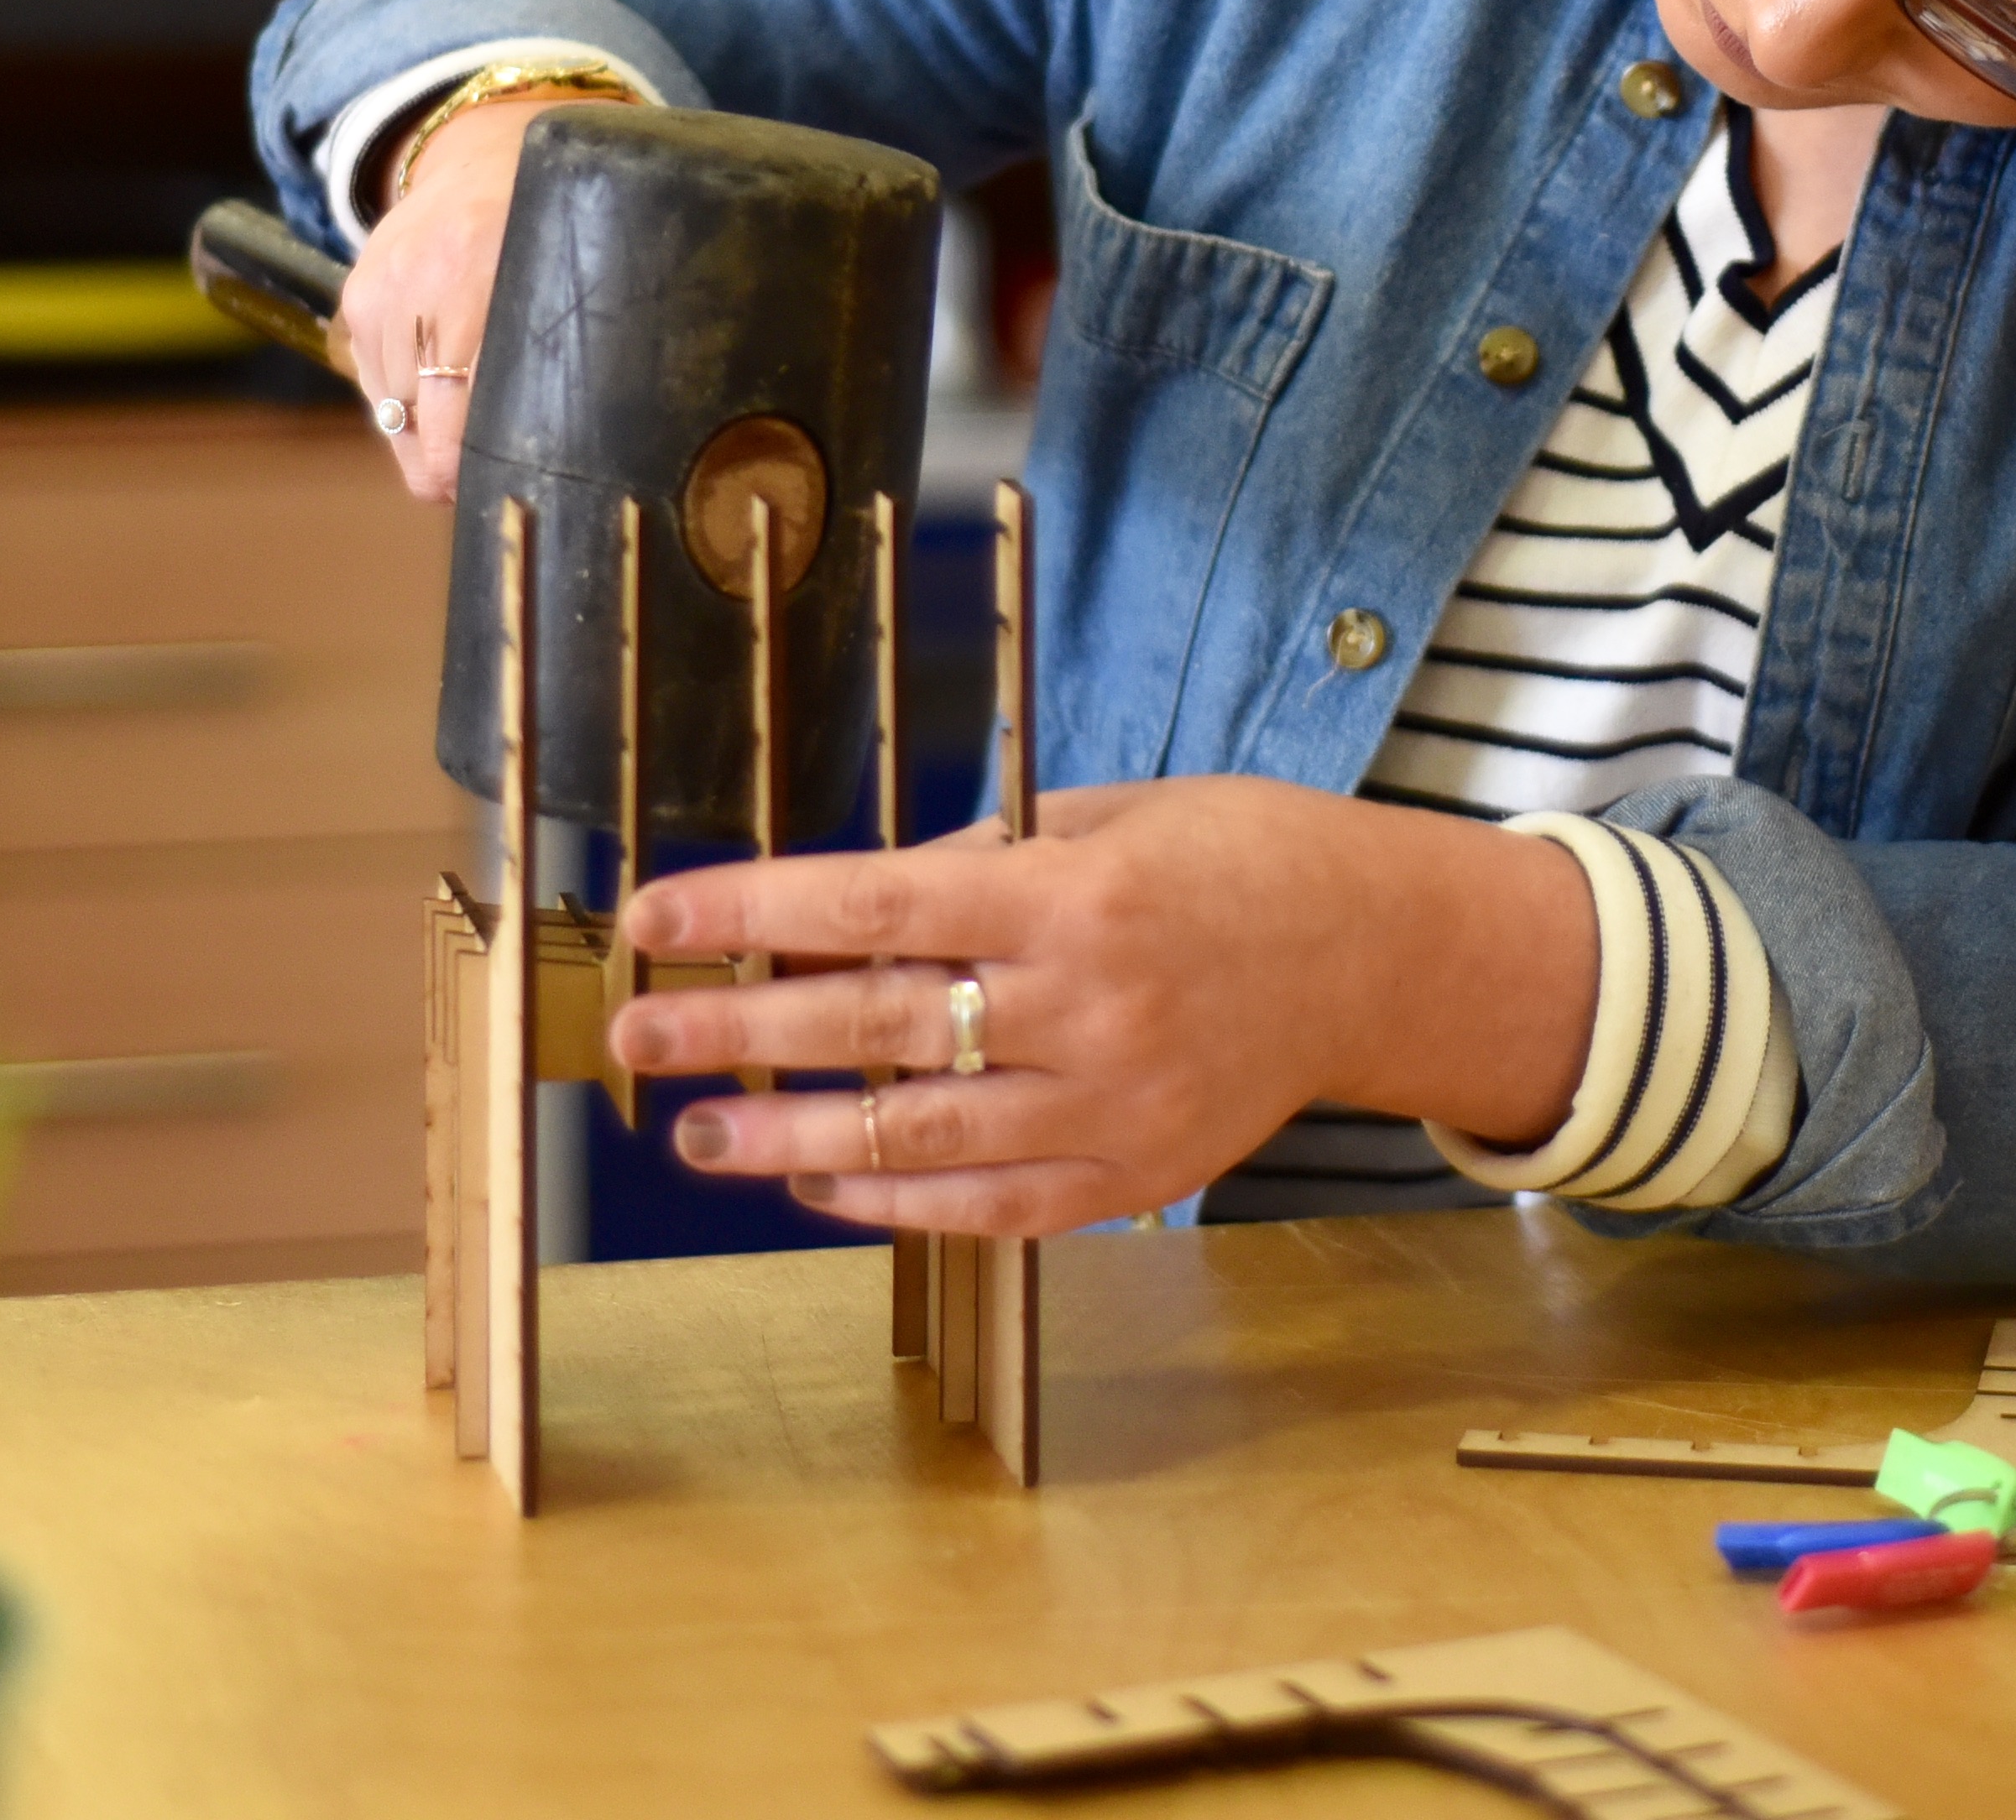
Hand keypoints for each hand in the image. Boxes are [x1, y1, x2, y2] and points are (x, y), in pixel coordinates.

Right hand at [334, 89, 626, 503]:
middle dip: (448, 463)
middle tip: (482, 480)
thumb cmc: (551, 229)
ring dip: (426, 435)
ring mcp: (377, 291)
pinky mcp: (355, 300)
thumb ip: (566, 349)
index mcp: (480, 269)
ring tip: (466, 432)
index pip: (456, 407)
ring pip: (393, 412)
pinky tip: (441, 392)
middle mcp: (417, 280)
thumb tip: (562, 454)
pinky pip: (375, 385)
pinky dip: (406, 403)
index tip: (490, 492)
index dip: (466, 467)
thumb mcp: (573, 276)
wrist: (485, 155)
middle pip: (419, 421)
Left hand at [604, 778, 1598, 1235]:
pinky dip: (894, 1200)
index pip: (875, 905)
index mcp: (1075, 893)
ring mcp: (1110, 1102)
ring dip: (790, 1138)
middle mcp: (1085, 1005)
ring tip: (700, 1133)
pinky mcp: (1134, 1173)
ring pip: (915, 1134)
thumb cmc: (1244, 857)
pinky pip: (989, 1204)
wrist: (1379, 954)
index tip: (657, 920)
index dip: (751, 914)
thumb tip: (854, 901)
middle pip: (872, 1024)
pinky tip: (820, 1186)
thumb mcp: (1118, 812)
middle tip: (636, 1038)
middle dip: (737, 1032)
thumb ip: (989, 859)